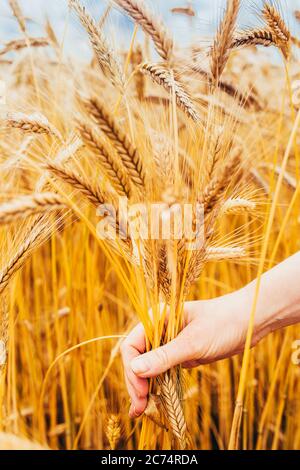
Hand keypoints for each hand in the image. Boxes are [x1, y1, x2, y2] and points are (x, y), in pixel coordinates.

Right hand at [121, 288, 255, 417]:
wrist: (249, 321)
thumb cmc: (223, 323)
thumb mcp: (194, 342)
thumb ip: (165, 356)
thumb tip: (135, 369)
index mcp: (156, 318)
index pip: (131, 345)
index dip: (132, 369)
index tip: (141, 391)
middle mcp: (159, 330)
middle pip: (137, 359)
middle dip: (136, 383)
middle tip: (139, 409)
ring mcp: (169, 342)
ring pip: (148, 367)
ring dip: (144, 387)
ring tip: (141, 411)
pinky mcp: (180, 354)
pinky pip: (162, 371)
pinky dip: (157, 385)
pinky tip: (154, 401)